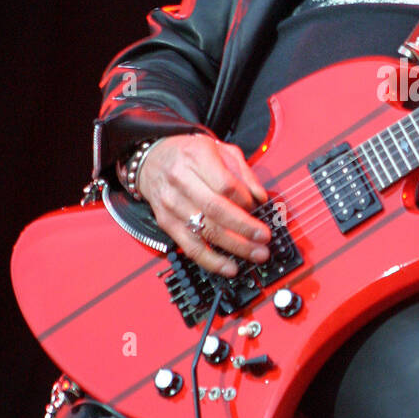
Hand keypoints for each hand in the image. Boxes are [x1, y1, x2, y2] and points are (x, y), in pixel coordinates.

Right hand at [137, 134, 269, 277]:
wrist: (153, 160)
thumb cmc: (189, 155)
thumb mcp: (220, 150)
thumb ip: (244, 172)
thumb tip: (261, 198)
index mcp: (196, 157)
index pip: (225, 184)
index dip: (245, 200)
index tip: (259, 208)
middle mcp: (181, 180)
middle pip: (216, 209)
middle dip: (245, 228)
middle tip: (265, 238)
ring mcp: (172, 204)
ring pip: (205, 231)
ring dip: (234, 246)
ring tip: (256, 254)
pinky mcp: (167, 223)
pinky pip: (191, 247)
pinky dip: (212, 260)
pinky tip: (230, 267)